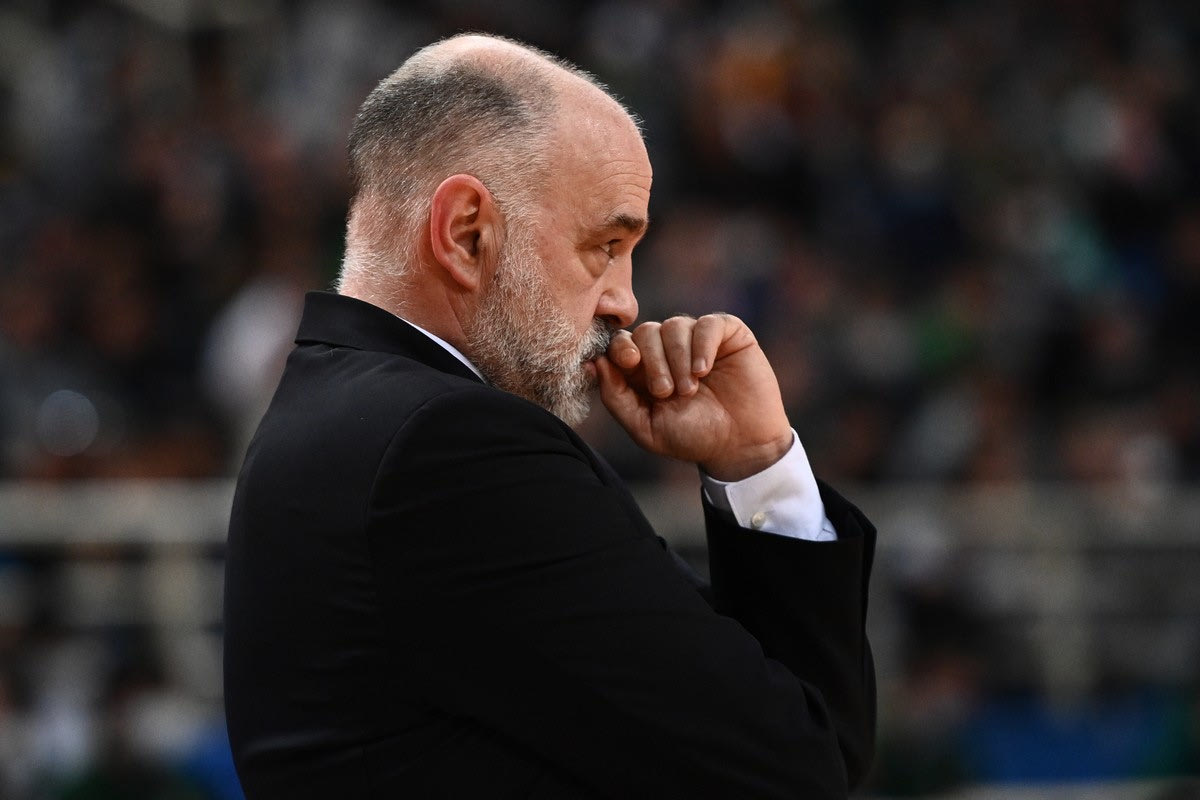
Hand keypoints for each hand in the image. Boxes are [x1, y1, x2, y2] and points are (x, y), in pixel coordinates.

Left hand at [595, 313, 792, 480]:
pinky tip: (703, 370)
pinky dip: (702, 345)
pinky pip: (708, 323)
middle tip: (666, 392)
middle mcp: (668, 349)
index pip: (621, 342)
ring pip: (674, 325)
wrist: (741, 445)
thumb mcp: (645, 426)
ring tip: (690, 389)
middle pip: (646, 331)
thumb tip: (595, 363)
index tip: (629, 363)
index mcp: (643, 369)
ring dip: (678, 358)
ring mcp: (697, 339)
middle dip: (653, 361)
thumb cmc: (692, 437)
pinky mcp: (727, 334)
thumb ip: (615, 397)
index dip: (621, 348)